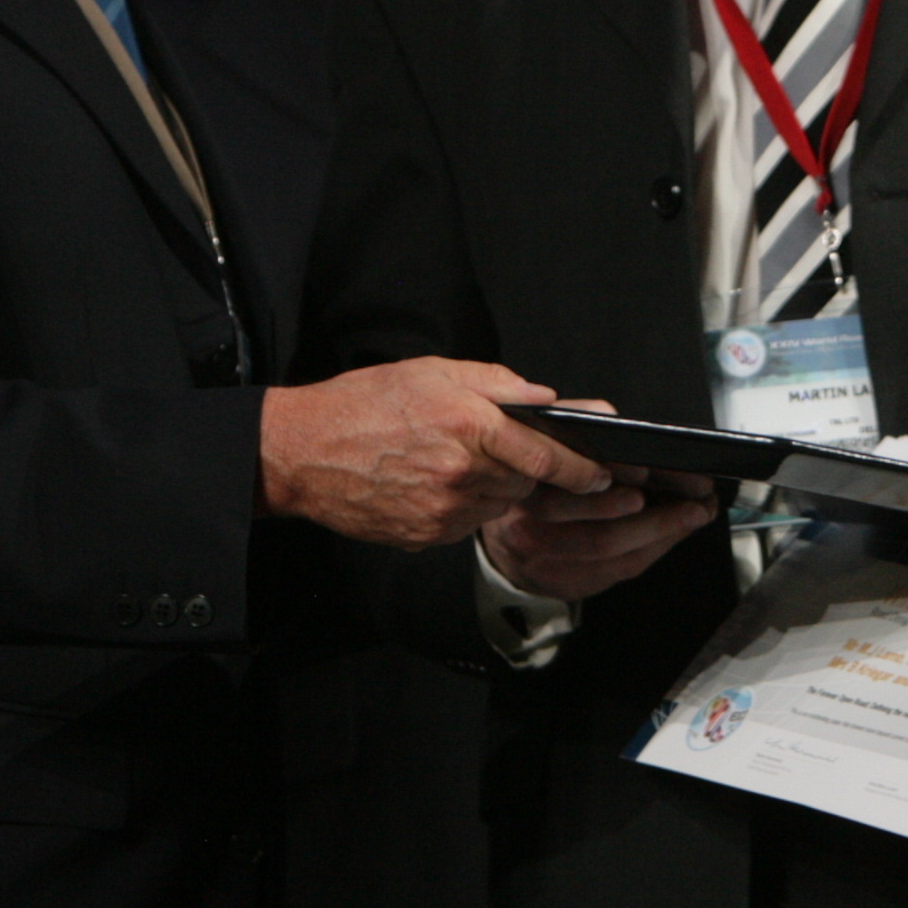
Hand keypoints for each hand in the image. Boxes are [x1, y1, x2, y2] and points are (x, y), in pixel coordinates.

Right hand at [260, 357, 610, 548]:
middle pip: (525, 484)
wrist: (304, 452)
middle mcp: (462, 473)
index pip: (546, 455)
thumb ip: (496, 382)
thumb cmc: (365, 402)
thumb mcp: (433, 371)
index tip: (604, 474)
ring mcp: (444, 511)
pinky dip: (463, 506)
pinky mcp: (426, 536)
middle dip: (528, 473)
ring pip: (496, 506)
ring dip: (494, 489)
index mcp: (470, 424)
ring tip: (455, 462)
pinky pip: (465, 523)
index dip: (581, 469)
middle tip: (508, 455)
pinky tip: (433, 483)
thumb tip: (546, 397)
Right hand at [480, 438, 716, 601]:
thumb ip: (572, 422)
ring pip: (611, 549)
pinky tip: (673, 533)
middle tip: (694, 498)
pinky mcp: (563, 581)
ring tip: (694, 513)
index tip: (651, 466)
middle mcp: (529, 523)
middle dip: (656, 514)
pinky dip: (652, 550)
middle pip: (597, 526)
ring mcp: (544, 557)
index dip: (614, 473)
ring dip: (661, 532)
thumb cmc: (533, 484)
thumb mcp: (541, 442)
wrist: (502, 542)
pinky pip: (616, 569)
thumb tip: (610, 414)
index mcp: (525, 479)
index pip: (569, 476)